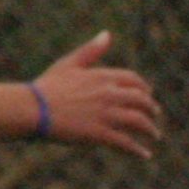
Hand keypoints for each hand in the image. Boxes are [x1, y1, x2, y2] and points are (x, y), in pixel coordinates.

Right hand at [33, 32, 162, 158]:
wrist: (33, 109)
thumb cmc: (47, 86)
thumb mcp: (69, 63)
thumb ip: (90, 50)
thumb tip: (107, 34)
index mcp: (103, 77)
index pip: (133, 80)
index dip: (143, 88)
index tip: (147, 94)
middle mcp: (110, 94)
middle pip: (141, 101)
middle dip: (151, 108)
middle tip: (155, 115)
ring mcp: (106, 115)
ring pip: (139, 122)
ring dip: (150, 130)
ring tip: (154, 135)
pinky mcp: (100, 134)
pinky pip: (126, 143)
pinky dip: (138, 149)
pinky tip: (145, 155)